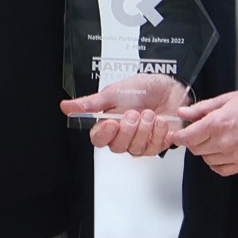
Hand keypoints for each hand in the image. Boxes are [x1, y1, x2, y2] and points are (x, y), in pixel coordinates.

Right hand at [60, 75, 189, 156]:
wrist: (171, 88)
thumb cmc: (144, 88)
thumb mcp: (115, 92)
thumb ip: (91, 103)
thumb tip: (65, 106)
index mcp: (109, 123)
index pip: (99, 139)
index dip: (104, 134)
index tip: (113, 123)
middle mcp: (124, 135)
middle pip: (117, 147)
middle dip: (128, 130)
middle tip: (134, 113)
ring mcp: (140, 141)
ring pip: (136, 149)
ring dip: (144, 130)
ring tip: (150, 114)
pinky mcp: (157, 144)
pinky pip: (154, 148)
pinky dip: (158, 133)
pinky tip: (161, 121)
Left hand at [174, 87, 237, 176]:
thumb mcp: (227, 99)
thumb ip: (202, 108)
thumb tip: (184, 112)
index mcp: (217, 123)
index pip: (187, 137)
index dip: (179, 136)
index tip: (178, 135)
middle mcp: (223, 142)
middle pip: (195, 149)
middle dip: (194, 141)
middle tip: (201, 132)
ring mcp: (233, 155)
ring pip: (206, 159)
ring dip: (206, 151)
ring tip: (216, 139)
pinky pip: (220, 169)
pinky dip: (216, 163)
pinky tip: (222, 152)